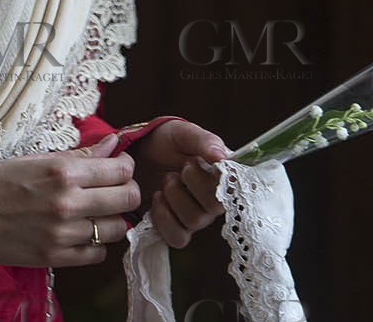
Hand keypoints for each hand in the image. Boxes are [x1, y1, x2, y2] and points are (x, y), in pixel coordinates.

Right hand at [0, 134, 140, 267]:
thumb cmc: (0, 181)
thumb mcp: (38, 160)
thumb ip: (80, 155)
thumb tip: (114, 144)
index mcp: (63, 172)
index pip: (120, 171)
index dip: (125, 167)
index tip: (119, 168)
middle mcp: (67, 202)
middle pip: (127, 199)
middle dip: (127, 192)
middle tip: (115, 191)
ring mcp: (62, 233)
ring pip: (117, 229)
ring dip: (112, 220)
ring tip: (97, 214)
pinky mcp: (55, 257)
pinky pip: (97, 253)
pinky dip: (96, 244)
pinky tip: (82, 233)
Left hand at [131, 120, 228, 247]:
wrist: (138, 154)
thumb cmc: (166, 142)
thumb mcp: (183, 133)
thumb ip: (204, 141)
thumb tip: (222, 156)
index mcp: (224, 176)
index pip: (234, 187)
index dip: (214, 178)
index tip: (193, 160)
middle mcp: (215, 199)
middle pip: (214, 207)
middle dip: (190, 184)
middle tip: (177, 170)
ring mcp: (197, 216)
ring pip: (194, 222)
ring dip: (174, 198)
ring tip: (165, 179)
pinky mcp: (178, 229)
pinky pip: (178, 238)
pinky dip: (164, 218)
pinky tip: (157, 199)